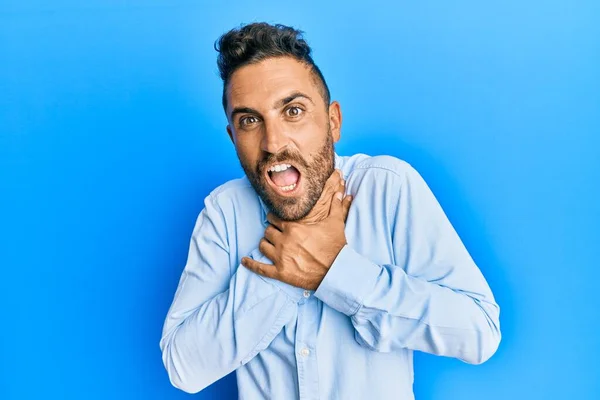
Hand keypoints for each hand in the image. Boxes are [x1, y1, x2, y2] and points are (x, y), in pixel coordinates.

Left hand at [241, 174, 352, 289]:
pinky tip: (244, 260)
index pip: (274, 218)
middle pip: (268, 231)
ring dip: (265, 244)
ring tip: (270, 244)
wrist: (337, 271)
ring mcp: (280, 257)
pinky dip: (250, 264)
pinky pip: (260, 267)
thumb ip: (335, 206)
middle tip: (276, 234)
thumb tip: (341, 193)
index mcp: (293, 227)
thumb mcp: (336, 223)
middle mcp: (284, 241)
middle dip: (271, 231)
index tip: (276, 220)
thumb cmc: (336, 247)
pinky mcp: (280, 272)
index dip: (275, 219)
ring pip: (263, 245)